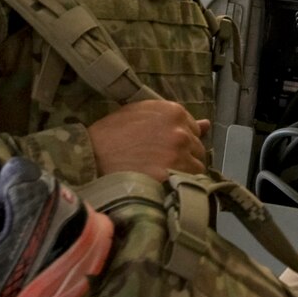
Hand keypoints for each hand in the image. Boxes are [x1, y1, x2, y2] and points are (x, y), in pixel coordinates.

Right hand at [87, 99, 209, 179]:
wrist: (91, 156)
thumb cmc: (111, 134)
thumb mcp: (140, 115)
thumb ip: (172, 119)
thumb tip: (206, 125)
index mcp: (174, 111)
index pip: (195, 130)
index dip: (182, 142)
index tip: (167, 149)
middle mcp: (181, 130)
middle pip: (198, 149)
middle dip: (185, 157)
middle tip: (163, 164)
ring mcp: (179, 154)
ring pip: (197, 167)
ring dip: (184, 173)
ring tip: (163, 176)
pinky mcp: (174, 175)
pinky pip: (190, 183)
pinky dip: (180, 185)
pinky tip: (164, 184)